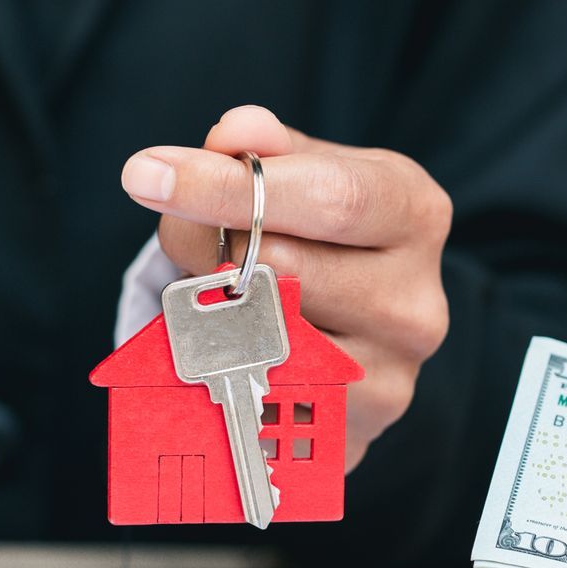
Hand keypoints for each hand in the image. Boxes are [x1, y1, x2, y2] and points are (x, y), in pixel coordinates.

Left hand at [121, 106, 451, 470]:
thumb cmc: (323, 238)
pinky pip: (255, 391)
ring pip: (259, 335)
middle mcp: (417, 300)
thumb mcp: (305, 175)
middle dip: (208, 246)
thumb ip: (266, 151)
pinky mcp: (352, 433)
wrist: (356, 336)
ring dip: (209, 307)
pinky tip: (226, 343)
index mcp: (415, 212)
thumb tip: (233, 134)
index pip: (330, 198)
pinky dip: (220, 362)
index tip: (149, 175)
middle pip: (282, 267)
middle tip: (180, 232)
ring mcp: (390, 375)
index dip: (232, 186)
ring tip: (216, 290)